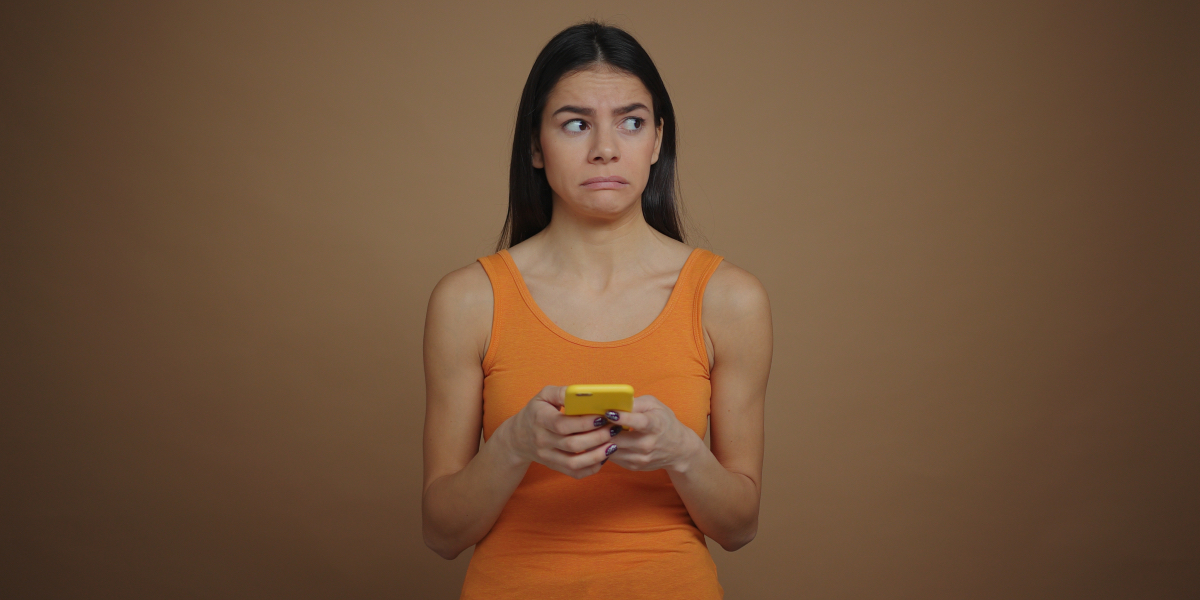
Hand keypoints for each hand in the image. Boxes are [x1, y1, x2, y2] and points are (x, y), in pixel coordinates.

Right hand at [498, 385, 620, 479]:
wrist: (518, 437)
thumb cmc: (536, 411)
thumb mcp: (544, 396)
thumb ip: (562, 392)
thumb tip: (584, 393)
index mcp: (540, 419)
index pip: (563, 425)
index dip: (585, 423)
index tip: (603, 416)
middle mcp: (542, 441)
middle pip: (572, 444)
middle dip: (597, 438)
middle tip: (614, 429)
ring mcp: (548, 457)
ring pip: (575, 463)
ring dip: (597, 455)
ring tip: (613, 444)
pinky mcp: (554, 467)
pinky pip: (575, 473)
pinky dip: (592, 467)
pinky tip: (603, 456)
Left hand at [602, 395, 703, 473]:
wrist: (679, 450)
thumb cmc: (664, 422)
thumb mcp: (654, 405)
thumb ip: (635, 402)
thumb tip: (614, 401)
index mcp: (655, 425)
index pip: (639, 422)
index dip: (623, 418)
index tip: (608, 412)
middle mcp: (648, 444)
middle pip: (619, 438)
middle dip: (602, 429)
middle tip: (591, 420)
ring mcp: (641, 458)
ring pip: (612, 449)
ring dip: (600, 440)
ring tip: (593, 429)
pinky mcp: (634, 466)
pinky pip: (612, 457)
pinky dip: (605, 448)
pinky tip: (602, 439)